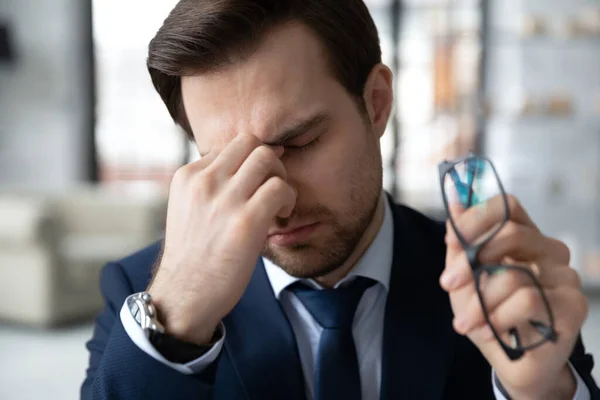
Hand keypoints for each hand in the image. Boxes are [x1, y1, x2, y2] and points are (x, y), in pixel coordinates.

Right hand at [148, 133, 295, 344]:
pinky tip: (283, 216)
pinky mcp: (245, 221)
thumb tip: (244, 166)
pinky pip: (279, 187)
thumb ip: (209, 185)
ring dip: (281, 175)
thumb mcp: (188, 208)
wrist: (185, 294)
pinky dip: (289, 198)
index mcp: (187, 176)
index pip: (229, 146)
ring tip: (278, 202)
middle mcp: (204, 181)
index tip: (255, 183)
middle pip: (250, 141)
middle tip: (273, 185)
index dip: (248, 162)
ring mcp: (224, 199)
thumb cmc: (194, 255)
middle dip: (269, 159)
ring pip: (267, 157)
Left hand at [440, 195, 588, 398]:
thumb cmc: (490, 315)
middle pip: (511, 233)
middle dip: (469, 262)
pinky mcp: (573, 304)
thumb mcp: (466, 278)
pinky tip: (490, 331)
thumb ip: (461, 243)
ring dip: (479, 303)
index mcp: (525, 238)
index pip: (508, 206)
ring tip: (466, 322)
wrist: (513, 362)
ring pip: (513, 274)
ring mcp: (565, 276)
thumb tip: (454, 200)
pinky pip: (527, 300)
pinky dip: (498, 317)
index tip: (452, 241)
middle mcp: (549, 251)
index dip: (477, 218)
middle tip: (449, 284)